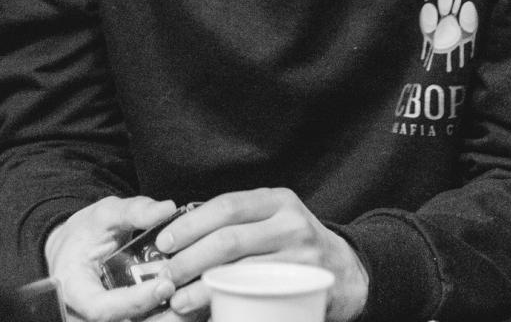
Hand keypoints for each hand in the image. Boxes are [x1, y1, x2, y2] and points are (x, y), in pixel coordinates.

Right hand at [44, 195, 178, 321]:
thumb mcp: (105, 214)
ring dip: (168, 320)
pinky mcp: (120, 321)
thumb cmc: (85, 234)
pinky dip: (167, 317)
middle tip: (190, 296)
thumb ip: (134, 211)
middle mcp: (84, 316)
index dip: (135, 301)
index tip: (165, 285)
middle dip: (160, 316)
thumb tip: (167, 208)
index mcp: (74, 290)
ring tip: (195, 300)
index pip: (102, 308)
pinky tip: (189, 302)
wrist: (72, 252)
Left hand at [154, 188, 368, 321]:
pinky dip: (229, 303)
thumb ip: (238, 222)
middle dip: (190, 258)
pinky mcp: (306, 285)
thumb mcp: (272, 219)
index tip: (164, 241)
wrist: (346, 270)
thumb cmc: (294, 244)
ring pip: (242, 270)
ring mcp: (300, 254)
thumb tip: (181, 234)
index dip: (191, 223)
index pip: (227, 205)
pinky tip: (210, 310)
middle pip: (230, 238)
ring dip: (203, 287)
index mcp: (276, 200)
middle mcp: (290, 221)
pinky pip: (260, 294)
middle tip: (165, 276)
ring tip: (178, 299)